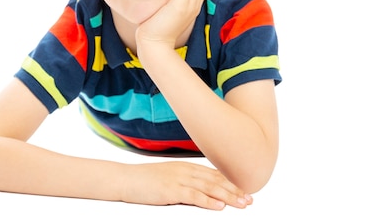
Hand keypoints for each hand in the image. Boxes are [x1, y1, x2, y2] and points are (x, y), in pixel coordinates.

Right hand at [119, 161, 252, 209]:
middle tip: (250, 200)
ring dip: (228, 196)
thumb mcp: (168, 177)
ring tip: (242, 204)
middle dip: (234, 191)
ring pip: (209, 188)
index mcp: (186, 167)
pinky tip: (219, 207)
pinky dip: (208, 201)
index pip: (214, 175)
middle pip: (215, 181)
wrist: (125, 179)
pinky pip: (194, 196)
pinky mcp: (171, 190)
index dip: (230, 184)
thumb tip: (201, 190)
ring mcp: (179, 179)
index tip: (244, 191)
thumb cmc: (145, 181)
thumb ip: (185, 181)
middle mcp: (185, 171)